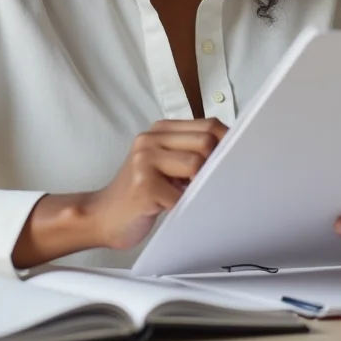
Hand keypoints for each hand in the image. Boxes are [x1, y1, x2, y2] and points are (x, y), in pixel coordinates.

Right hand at [86, 118, 226, 249]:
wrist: (101, 216)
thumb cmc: (140, 193)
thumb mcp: (164, 164)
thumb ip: (190, 151)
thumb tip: (233, 150)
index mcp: (160, 130)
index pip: (209, 124)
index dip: (229, 142)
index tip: (238, 158)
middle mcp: (150, 139)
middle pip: (207, 141)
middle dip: (216, 164)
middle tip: (208, 183)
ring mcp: (144, 161)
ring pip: (196, 164)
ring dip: (199, 185)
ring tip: (184, 194)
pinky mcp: (143, 186)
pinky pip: (181, 195)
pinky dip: (183, 206)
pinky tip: (170, 208)